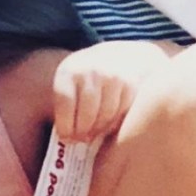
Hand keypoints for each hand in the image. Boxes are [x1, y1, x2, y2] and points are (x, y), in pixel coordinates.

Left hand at [52, 40, 172, 141]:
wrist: (118, 57)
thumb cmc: (86, 77)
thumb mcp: (68, 82)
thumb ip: (65, 105)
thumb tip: (67, 137)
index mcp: (69, 70)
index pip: (65, 102)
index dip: (65, 124)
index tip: (66, 136)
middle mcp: (91, 71)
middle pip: (87, 113)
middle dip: (82, 131)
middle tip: (81, 139)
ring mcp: (113, 76)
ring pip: (106, 116)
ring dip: (99, 129)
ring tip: (93, 133)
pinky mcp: (130, 84)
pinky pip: (121, 113)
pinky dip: (114, 122)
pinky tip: (107, 123)